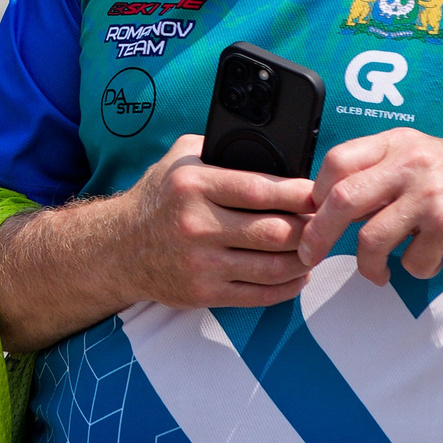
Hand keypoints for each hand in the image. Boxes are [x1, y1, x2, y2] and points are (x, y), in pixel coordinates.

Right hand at [120, 132, 317, 311]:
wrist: (118, 249)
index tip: (319, 193)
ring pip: (273, 266)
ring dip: (304, 259)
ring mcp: (200, 263)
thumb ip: (221, 149)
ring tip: (316, 248)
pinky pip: (260, 294)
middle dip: (309, 228)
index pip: (260, 190)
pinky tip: (298, 274)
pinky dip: (288, 286)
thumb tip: (272, 148)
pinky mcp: (204, 292)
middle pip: (275, 232)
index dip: (299, 193)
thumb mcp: (180, 159)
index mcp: (193, 186)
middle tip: (324, 222)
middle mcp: (196, 225)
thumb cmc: (158, 198)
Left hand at [300, 130, 442, 282]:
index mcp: (399, 143)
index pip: (337, 162)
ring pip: (370, 237)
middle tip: (311, 254)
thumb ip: (382, 173)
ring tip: (378, 272)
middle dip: (318, 234)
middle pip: (342, 199)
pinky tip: (428, 260)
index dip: (316, 194)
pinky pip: (410, 259)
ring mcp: (430, 193)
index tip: (312, 217)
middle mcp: (411, 162)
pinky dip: (413, 268)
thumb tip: (330, 202)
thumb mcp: (423, 160)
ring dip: (367, 264)